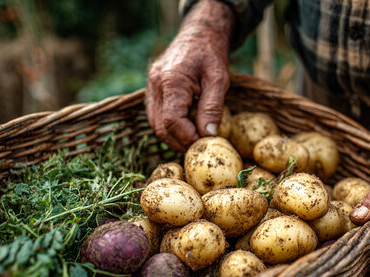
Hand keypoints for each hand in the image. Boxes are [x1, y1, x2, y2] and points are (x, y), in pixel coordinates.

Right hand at [146, 0, 233, 151]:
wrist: (199, 34)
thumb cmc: (211, 55)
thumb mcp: (219, 79)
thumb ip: (212, 107)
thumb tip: (208, 135)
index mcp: (171, 81)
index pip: (172, 121)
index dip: (187, 137)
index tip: (205, 143)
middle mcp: (155, 85)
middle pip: (160, 127)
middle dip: (180, 142)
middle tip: (200, 148)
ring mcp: (150, 87)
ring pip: (155, 124)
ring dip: (174, 137)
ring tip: (195, 139)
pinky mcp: (152, 90)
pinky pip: (156, 115)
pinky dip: (169, 127)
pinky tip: (187, 128)